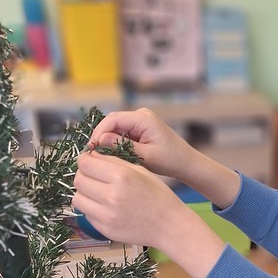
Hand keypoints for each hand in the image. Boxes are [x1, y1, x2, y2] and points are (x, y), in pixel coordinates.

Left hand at [72, 151, 224, 277]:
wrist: (169, 226)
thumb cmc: (158, 195)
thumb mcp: (140, 171)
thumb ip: (114, 162)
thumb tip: (91, 156)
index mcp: (121, 177)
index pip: (85, 163)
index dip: (85, 159)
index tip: (90, 161)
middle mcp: (111, 196)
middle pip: (78, 180)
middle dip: (84, 175)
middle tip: (94, 177)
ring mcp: (106, 215)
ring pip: (77, 198)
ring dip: (84, 193)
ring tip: (97, 192)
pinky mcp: (104, 229)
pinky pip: (86, 214)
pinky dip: (91, 208)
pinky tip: (105, 206)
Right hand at [88, 108, 240, 208]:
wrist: (186, 162)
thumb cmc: (170, 160)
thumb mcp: (146, 156)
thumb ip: (122, 147)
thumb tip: (100, 140)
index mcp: (143, 118)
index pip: (113, 119)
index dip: (99, 132)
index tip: (91, 148)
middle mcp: (141, 115)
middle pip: (112, 122)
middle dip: (101, 137)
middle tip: (92, 154)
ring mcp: (140, 121)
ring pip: (116, 128)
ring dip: (107, 141)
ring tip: (100, 157)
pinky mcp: (140, 128)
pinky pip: (122, 133)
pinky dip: (115, 143)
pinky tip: (111, 156)